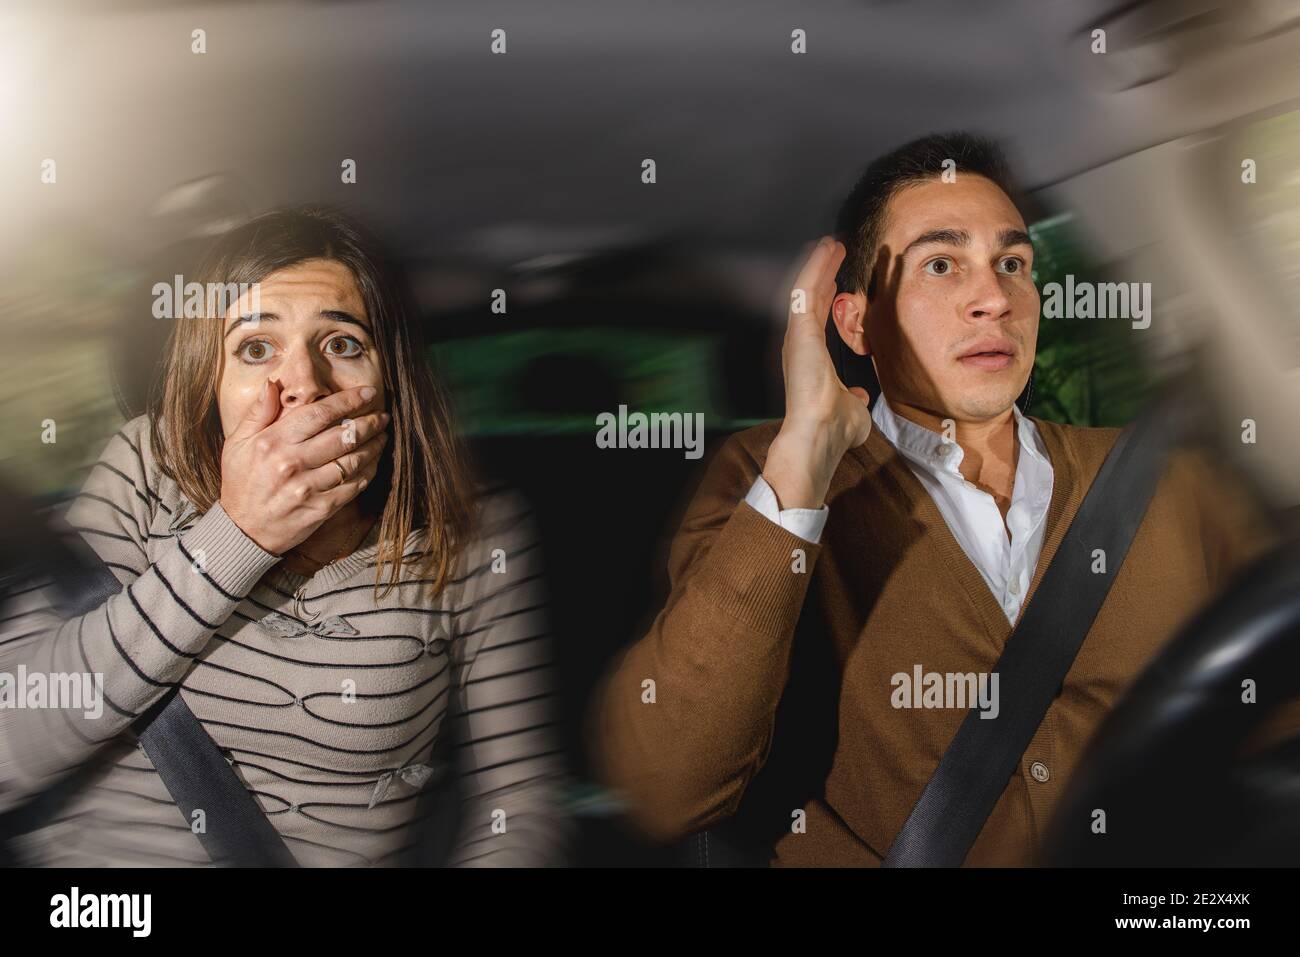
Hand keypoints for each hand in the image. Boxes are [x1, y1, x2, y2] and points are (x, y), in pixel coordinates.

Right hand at [218, 381, 389, 554]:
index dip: (348, 401)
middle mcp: (292, 463)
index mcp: (274, 442)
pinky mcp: (321, 508)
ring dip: (374, 446)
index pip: (319, 414)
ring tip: (383, 435)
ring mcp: (308, 487)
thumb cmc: (241, 481)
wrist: (242, 530)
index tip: (368, 393)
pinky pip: (354, 486)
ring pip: (353, 461)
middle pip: (343, 436)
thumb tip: (273, 383)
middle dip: (370, 423)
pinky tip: (374, 461)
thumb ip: (258, 412)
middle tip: (382, 416)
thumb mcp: (237, 443)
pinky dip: (369, 471)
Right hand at [763, 236, 872, 508]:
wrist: (820, 435)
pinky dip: (814, 268)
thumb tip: (859, 397)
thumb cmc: (833, 428)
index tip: (839, 277)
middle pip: (811, 298)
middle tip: (834, 249)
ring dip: (818, 264)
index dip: (828, 295)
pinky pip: (804, 289)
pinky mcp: (798, 330)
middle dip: (823, 272)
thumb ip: (855, 399)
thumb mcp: (854, 409)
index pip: (820, 317)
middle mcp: (801, 344)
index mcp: (812, 358)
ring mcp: (797, 335)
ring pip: (806, 289)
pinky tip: (824, 250)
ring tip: (830, 243)